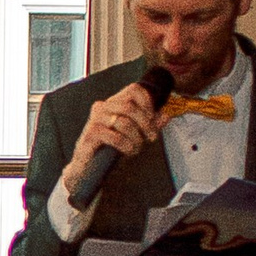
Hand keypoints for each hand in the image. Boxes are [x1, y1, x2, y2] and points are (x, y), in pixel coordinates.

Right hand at [61, 75, 167, 196]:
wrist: (89, 166)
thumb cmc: (112, 147)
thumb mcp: (135, 134)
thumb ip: (150, 124)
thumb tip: (167, 116)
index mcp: (113, 102)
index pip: (134, 89)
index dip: (147, 102)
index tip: (153, 118)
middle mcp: (102, 107)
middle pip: (130, 106)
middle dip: (145, 124)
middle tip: (152, 138)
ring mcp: (94, 120)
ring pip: (123, 122)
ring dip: (136, 138)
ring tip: (137, 148)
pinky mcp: (90, 134)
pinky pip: (114, 136)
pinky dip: (125, 145)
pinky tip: (127, 152)